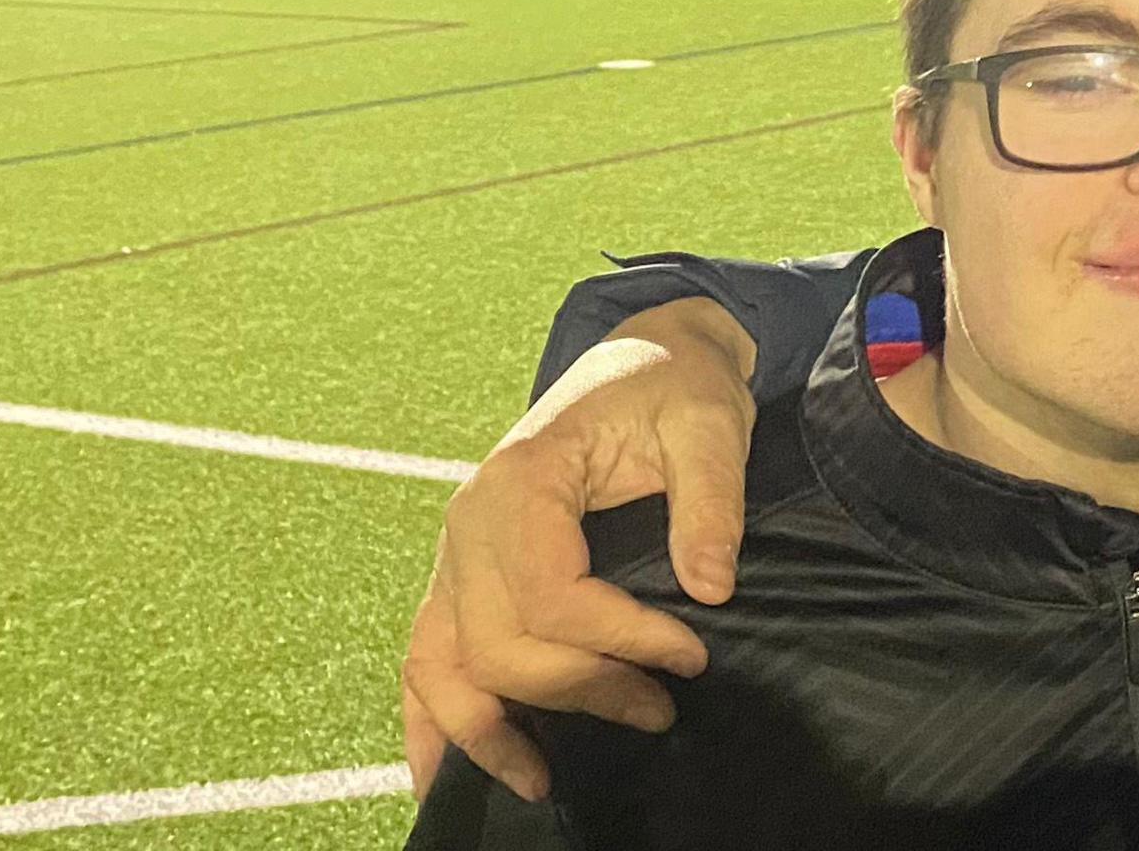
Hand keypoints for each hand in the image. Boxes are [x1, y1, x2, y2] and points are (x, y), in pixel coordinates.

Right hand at [400, 298, 760, 800]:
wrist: (642, 355)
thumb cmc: (673, 384)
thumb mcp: (710, 420)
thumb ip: (711, 500)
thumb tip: (713, 586)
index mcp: (520, 480)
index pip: (551, 594)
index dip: (620, 639)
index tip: (690, 654)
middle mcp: (468, 521)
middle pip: (498, 642)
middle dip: (580, 690)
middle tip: (660, 710)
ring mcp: (456, 552)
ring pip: (443, 664)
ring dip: (488, 730)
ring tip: (540, 783)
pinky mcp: (462, 574)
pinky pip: (425, 655)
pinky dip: (430, 718)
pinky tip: (440, 774)